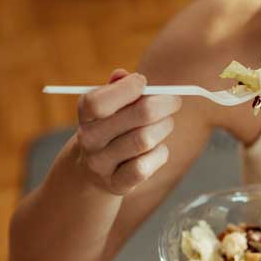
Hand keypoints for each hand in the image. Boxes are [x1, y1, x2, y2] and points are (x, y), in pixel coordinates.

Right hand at [75, 69, 181, 195]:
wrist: (91, 171)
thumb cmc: (110, 127)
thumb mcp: (109, 106)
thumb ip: (118, 88)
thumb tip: (126, 76)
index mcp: (86, 114)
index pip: (98, 102)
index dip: (127, 88)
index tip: (144, 82)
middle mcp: (90, 139)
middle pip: (140, 115)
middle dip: (164, 104)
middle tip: (174, 102)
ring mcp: (101, 164)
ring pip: (146, 140)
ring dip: (164, 127)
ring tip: (165, 124)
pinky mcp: (116, 184)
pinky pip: (145, 167)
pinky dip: (160, 154)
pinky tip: (158, 149)